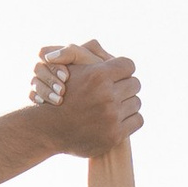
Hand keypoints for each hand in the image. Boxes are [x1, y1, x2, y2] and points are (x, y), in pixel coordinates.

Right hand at [31, 39, 142, 154]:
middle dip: (126, 86)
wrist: (49, 130)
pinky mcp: (115, 135)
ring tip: (116, 105)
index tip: (118, 74)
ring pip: (136, 102)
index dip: (123, 69)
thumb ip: (85, 54)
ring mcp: (112, 117)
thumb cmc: (61, 93)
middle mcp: (106, 96)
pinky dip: (130, 120)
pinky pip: (138, 120)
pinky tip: (118, 119)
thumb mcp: (69, 68)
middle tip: (116, 91)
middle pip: (135, 84)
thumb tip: (105, 50)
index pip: (128, 65)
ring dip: (128, 103)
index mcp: (97, 76)